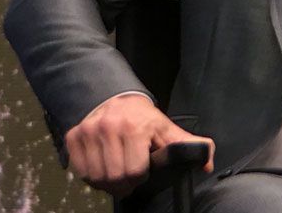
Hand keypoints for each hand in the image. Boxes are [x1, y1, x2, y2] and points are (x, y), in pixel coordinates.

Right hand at [64, 94, 214, 196]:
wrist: (116, 98)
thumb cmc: (143, 118)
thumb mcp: (166, 129)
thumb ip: (188, 144)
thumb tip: (206, 162)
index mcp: (136, 127)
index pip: (135, 171)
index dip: (140, 177)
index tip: (142, 172)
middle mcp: (110, 127)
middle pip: (115, 177)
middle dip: (124, 183)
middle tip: (129, 176)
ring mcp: (90, 131)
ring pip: (95, 177)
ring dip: (106, 181)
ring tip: (116, 171)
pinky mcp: (74, 135)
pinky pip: (79, 170)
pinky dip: (90, 174)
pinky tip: (102, 165)